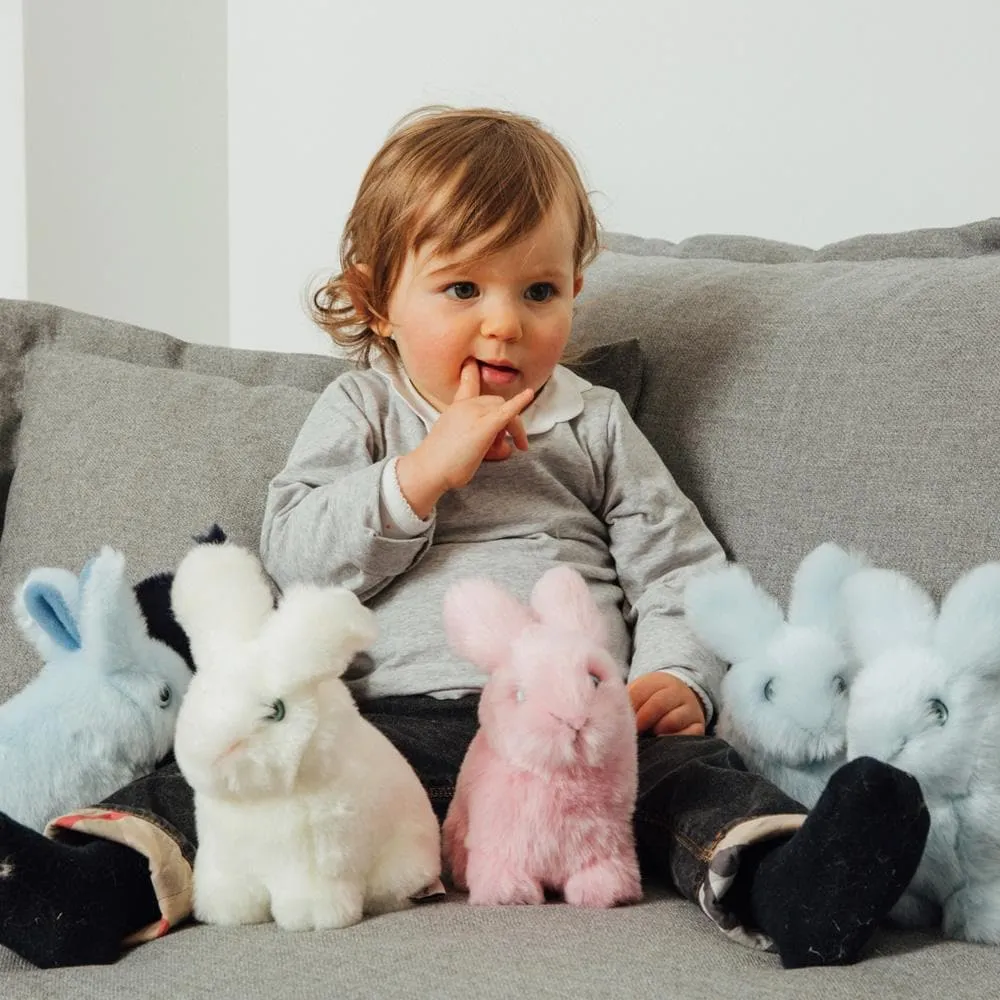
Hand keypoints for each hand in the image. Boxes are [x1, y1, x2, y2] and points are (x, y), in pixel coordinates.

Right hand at [396, 359, 533, 516]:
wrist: (428, 469)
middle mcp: (466, 406)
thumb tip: (507, 448)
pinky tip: (529, 395)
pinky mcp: (484, 426)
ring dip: (510, 429)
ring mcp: (474, 414)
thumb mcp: (461, 445)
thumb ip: (483, 441)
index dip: (471, 373)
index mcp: (456, 407)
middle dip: (504, 422)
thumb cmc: (442, 464)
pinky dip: (520, 403)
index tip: (471, 362)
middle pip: (497, 403)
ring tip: (498, 451)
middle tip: (500, 446)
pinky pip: (507, 412)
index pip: (467, 384)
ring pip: (504, 411)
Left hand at [628, 673, 705, 735]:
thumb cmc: (651, 699)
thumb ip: (627, 700)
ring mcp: (690, 709)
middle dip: (642, 720)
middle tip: (634, 731)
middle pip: (657, 705)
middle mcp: (677, 693)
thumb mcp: (639, 692)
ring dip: (656, 731)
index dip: (630, 708)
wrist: (681, 698)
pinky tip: (663, 742)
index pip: (641, 692)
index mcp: (658, 681)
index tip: (621, 719)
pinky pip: (689, 735)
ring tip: (649, 736)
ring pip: (672, 722)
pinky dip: (674, 740)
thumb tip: (614, 713)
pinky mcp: (699, 726)